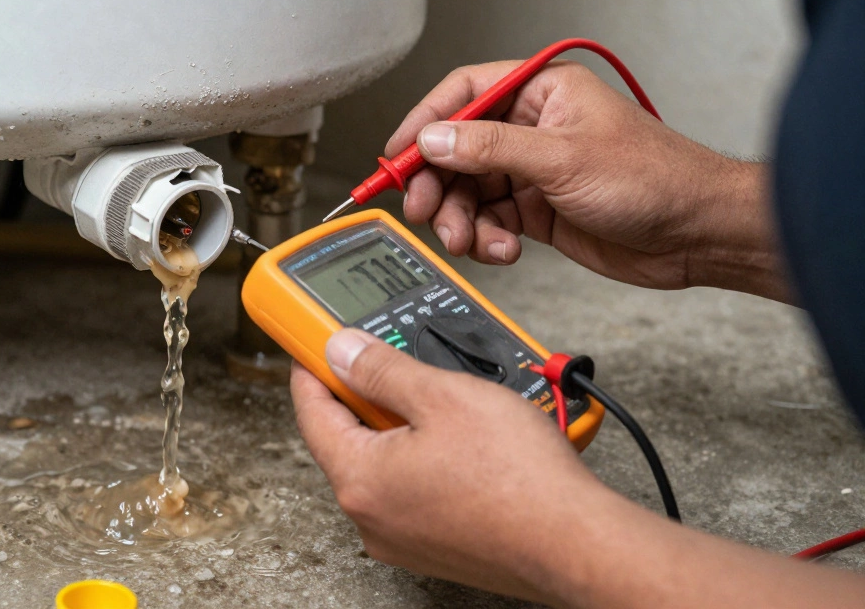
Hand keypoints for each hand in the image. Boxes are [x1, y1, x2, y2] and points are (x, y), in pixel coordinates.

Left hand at [290, 328, 604, 601]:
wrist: (579, 543)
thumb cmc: (520, 479)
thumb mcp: (444, 396)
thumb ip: (383, 369)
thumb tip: (344, 351)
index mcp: (358, 479)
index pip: (311, 409)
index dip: (314, 365)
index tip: (318, 342)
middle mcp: (370, 517)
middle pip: (347, 436)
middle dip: (367, 393)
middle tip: (392, 358)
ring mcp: (402, 537)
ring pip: (384, 463)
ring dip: (403, 425)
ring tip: (442, 396)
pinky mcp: (436, 546)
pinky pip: (414, 488)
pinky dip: (427, 457)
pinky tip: (461, 437)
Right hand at [386, 61, 782, 297]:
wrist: (696, 234)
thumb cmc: (655, 179)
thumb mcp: (563, 158)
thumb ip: (491, 148)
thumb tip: (435, 139)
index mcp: (542, 92)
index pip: (464, 93)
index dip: (424, 122)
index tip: (396, 154)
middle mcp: (532, 126)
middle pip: (456, 149)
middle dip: (436, 183)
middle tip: (421, 209)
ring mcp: (533, 170)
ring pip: (468, 191)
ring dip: (460, 219)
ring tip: (468, 241)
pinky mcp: (537, 209)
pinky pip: (489, 220)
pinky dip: (486, 238)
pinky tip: (502, 249)